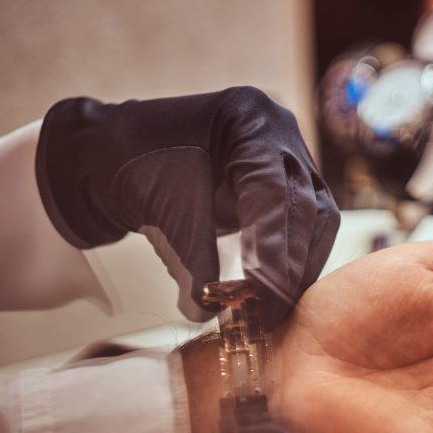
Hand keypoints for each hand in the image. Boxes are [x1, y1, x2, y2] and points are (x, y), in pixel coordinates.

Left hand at [36, 87, 338, 326]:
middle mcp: (280, 133)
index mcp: (249, 117)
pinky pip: (306, 228)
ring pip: (317, 220)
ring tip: (275, 311)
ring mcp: (290, 158)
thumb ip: (191, 259)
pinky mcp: (289, 188)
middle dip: (289, 265)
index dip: (271, 246)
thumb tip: (208, 312)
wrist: (115, 156)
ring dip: (299, 269)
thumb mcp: (161, 210)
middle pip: (305, 206)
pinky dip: (293, 262)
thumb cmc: (130, 166)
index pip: (273, 188)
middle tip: (270, 314)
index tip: (260, 293)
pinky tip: (278, 294)